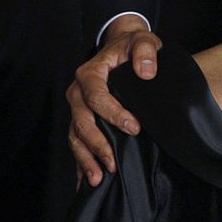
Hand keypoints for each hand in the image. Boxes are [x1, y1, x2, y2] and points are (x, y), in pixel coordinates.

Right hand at [66, 15, 161, 186]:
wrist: (123, 47)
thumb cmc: (133, 46)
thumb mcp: (144, 40)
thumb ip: (146, 51)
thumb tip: (145, 71)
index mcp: (91, 73)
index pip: (97, 96)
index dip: (113, 113)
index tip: (134, 127)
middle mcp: (78, 92)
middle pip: (82, 121)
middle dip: (97, 144)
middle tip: (114, 163)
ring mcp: (78, 107)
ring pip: (76, 136)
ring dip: (86, 158)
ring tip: (98, 179)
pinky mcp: (82, 119)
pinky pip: (77, 142)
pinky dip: (81, 161)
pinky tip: (87, 181)